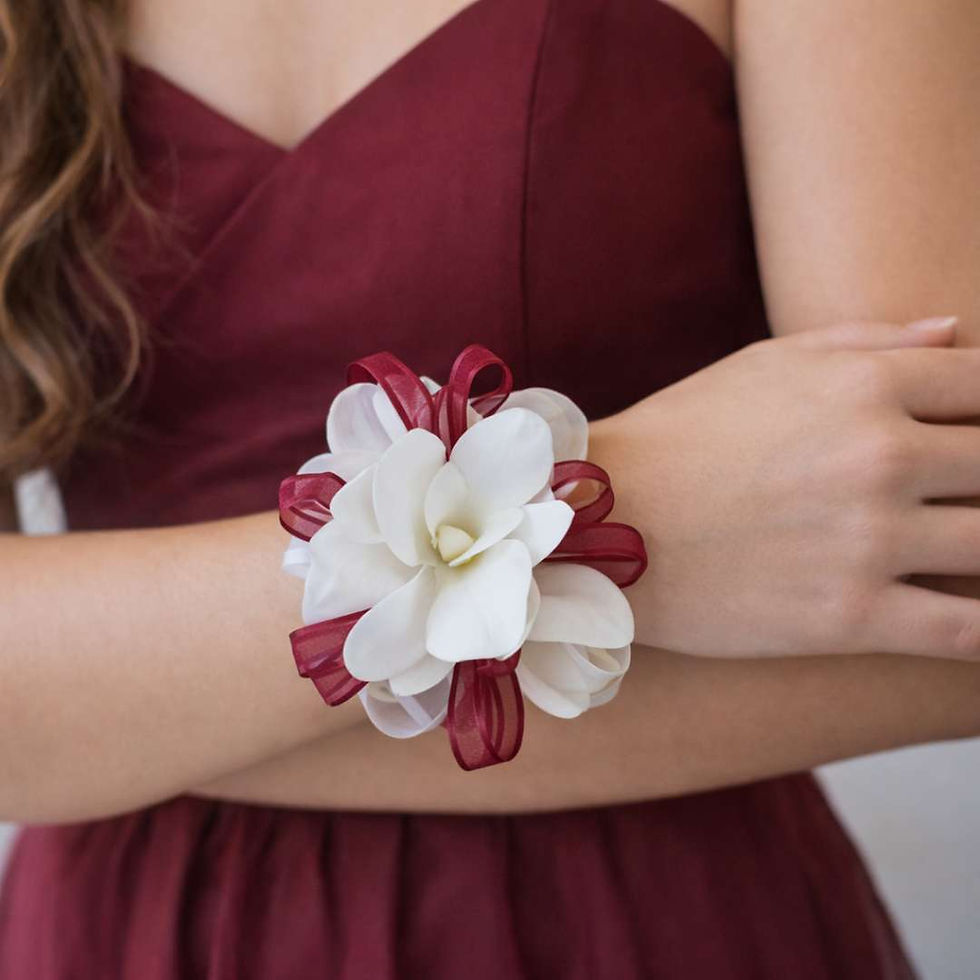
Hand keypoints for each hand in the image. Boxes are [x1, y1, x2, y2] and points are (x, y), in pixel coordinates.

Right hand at [593, 317, 979, 660]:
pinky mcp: (849, 618)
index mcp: (864, 386)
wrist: (599, 526)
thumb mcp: (763, 364)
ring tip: (968, 547)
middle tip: (964, 498)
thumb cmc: (679, 436)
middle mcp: (880, 458)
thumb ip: (866, 341)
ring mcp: (868, 542)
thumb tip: (956, 332)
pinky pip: (966, 631)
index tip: (977, 437)